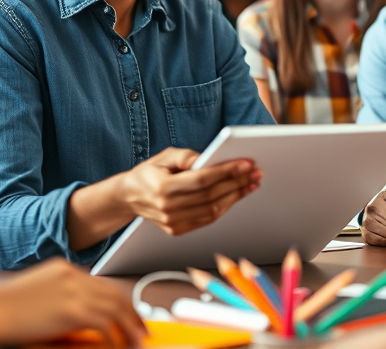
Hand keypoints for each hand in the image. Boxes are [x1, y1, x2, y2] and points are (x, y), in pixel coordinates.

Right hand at [0, 258, 145, 346]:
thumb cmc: (4, 308)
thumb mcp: (37, 292)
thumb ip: (60, 296)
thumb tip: (80, 314)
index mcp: (63, 268)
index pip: (100, 283)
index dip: (117, 300)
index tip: (125, 314)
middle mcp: (72, 274)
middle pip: (113, 292)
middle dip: (130, 312)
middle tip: (140, 329)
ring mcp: (74, 290)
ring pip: (116, 306)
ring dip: (130, 325)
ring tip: (137, 339)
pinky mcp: (73, 309)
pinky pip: (106, 323)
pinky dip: (115, 336)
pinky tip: (117, 346)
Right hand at [121, 147, 261, 235]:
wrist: (129, 197)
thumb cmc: (149, 172)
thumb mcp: (164, 157)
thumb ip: (186, 156)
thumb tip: (210, 158)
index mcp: (162, 187)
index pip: (201, 180)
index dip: (226, 172)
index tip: (246, 164)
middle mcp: (167, 208)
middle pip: (211, 196)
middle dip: (237, 183)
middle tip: (256, 173)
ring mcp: (173, 222)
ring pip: (213, 210)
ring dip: (235, 196)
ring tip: (251, 184)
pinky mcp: (178, 230)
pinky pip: (207, 220)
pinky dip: (225, 208)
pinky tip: (236, 196)